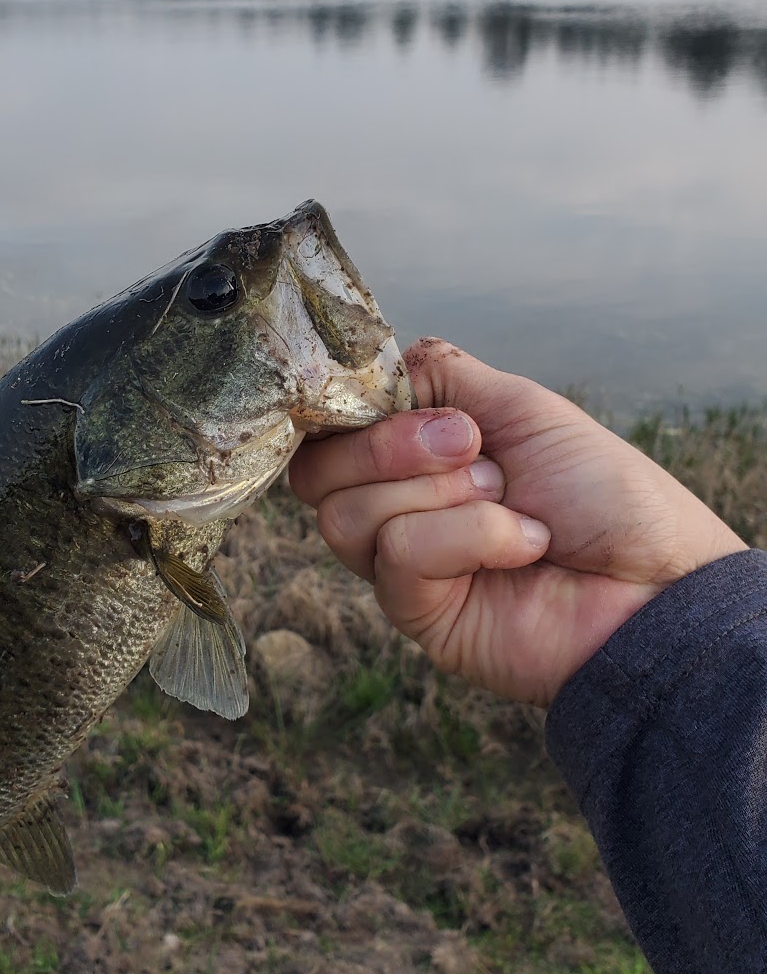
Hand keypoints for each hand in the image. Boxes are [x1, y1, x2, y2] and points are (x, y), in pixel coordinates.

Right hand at [289, 339, 746, 705]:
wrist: (657, 580)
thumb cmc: (604, 494)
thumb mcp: (521, 407)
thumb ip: (441, 374)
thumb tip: (375, 361)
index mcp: (413, 454)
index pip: (328, 429)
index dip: (345, 408)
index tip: (397, 396)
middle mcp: (397, 506)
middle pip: (316, 472)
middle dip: (390, 446)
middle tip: (472, 445)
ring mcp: (403, 563)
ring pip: (344, 515)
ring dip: (440, 494)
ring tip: (508, 500)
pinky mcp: (419, 612)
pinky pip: (398, 554)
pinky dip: (467, 536)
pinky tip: (522, 546)